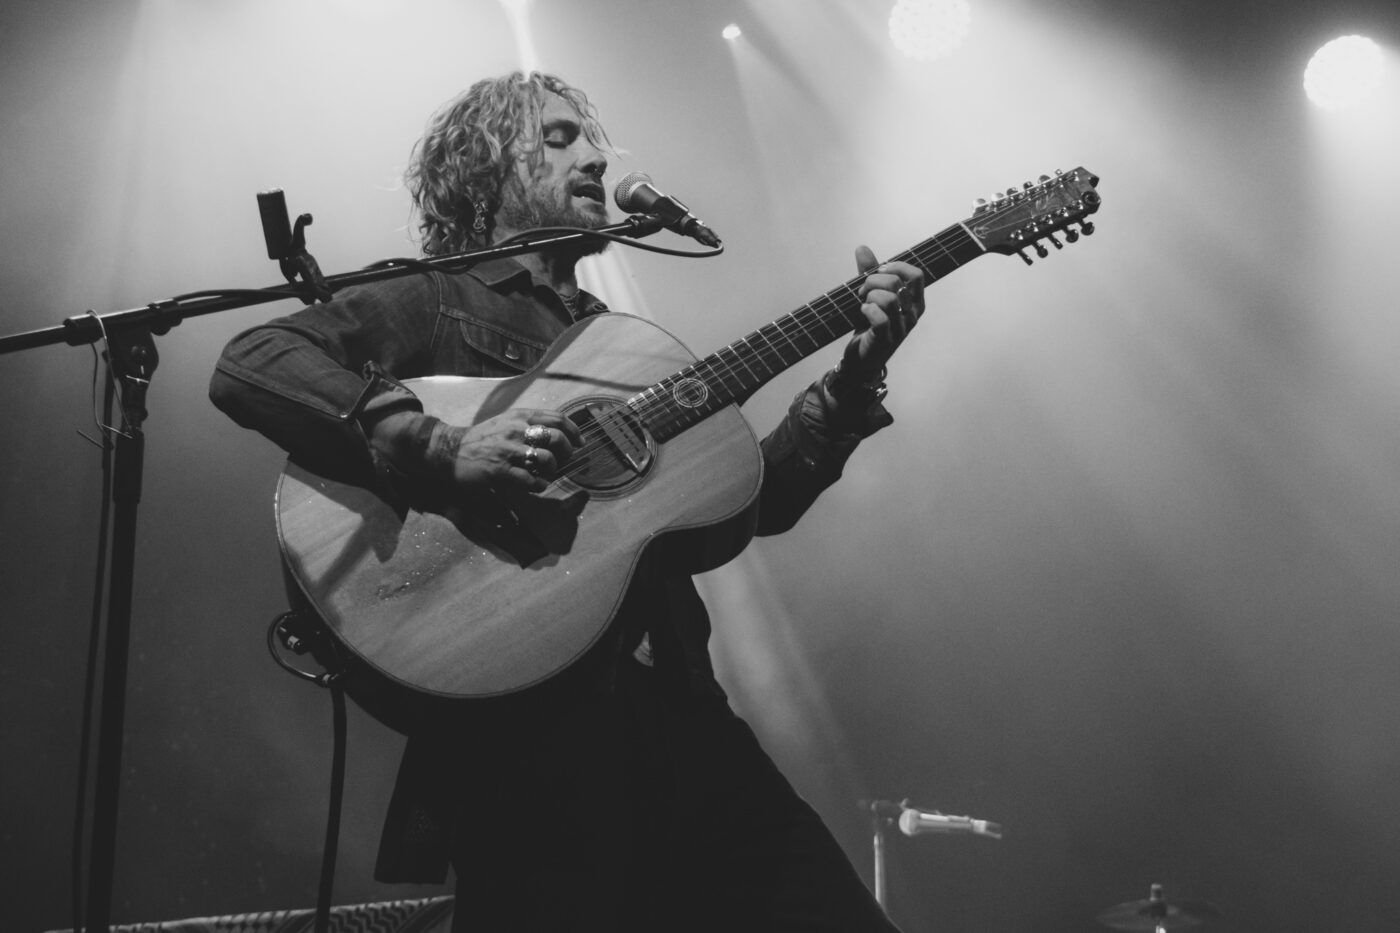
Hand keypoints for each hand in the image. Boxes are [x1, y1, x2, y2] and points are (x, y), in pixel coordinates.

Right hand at [432, 408, 582, 493]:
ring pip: (546, 460)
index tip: (580, 442)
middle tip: (562, 461)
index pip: (557, 418)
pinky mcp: (500, 471)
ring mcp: (508, 451)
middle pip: (557, 438)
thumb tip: (559, 432)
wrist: (450, 450)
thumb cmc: (482, 438)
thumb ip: (529, 423)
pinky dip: (538, 486)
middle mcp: (516, 430)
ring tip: (545, 474)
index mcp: (519, 417)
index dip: (574, 431)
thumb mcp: (506, 422)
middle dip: (567, 452)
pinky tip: (535, 485)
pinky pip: (530, 480)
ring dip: (552, 471)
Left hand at [840, 245, 925, 378]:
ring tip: (862, 302)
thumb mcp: (871, 296)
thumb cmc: (870, 326)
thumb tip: (862, 247)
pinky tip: (862, 312)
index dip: (896, 267)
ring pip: (889, 299)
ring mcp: (901, 329)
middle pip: (897, 283)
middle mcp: (912, 315)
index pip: (916, 275)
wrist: (861, 359)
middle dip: (873, 280)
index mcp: (915, 302)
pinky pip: (881, 319)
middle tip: (862, 290)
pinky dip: (868, 311)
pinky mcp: (886, 340)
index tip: (878, 271)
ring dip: (869, 296)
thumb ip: (869, 272)